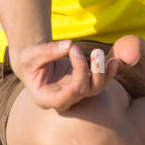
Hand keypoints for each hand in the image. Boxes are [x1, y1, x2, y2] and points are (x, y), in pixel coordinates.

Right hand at [10, 39, 124, 112]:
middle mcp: (63, 100)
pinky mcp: (86, 84)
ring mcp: (76, 93)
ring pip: (96, 89)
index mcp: (46, 98)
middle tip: (92, 51)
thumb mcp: (32, 54)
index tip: (75, 50)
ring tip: (100, 53)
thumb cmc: (30, 60)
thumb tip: (69, 45)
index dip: (76, 77)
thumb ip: (48, 51)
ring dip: (102, 72)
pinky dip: (109, 72)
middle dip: (90, 71)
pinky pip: (102, 82)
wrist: (36, 62)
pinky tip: (114, 60)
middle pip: (84, 92)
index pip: (65, 97)